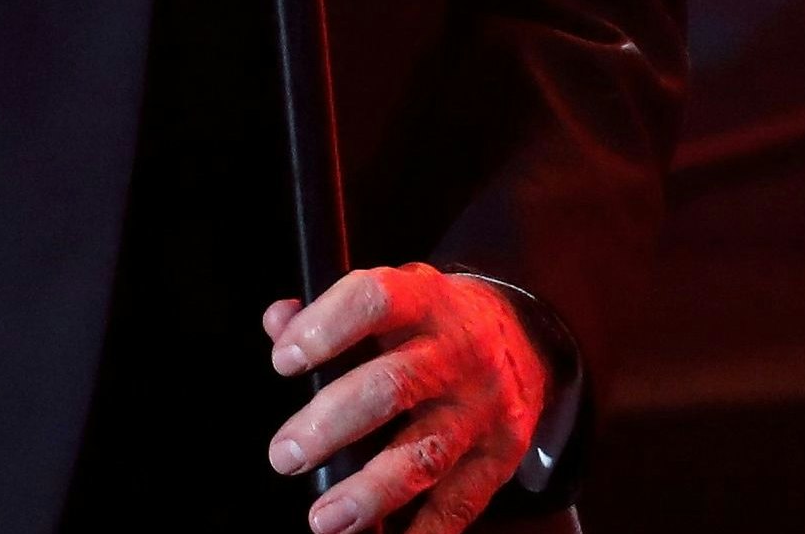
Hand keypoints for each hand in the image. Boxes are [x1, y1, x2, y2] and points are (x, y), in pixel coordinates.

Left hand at [260, 265, 546, 533]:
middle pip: (392, 387)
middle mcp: (459, 351)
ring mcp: (483, 406)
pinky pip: (460, 501)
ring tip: (323, 519)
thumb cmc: (437, 323)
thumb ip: (333, 309)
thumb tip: (278, 323)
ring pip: (425, 453)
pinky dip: (422, 530)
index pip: (375, 300)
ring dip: (370, 491)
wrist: (527, 337)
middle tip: (285, 455)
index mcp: (425, 301)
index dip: (326, 328)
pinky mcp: (501, 453)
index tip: (284, 361)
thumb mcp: (397, 295)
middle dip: (330, 425)